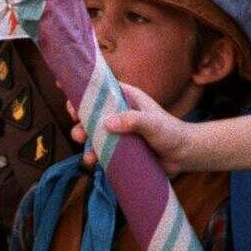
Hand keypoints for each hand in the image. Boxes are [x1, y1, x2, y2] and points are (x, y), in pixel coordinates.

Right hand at [69, 86, 193, 174]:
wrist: (183, 156)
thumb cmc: (170, 132)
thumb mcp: (153, 123)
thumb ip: (133, 120)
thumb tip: (107, 123)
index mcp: (125, 98)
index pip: (99, 89)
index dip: (82, 90)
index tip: (67, 96)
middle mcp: (118, 112)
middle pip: (91, 111)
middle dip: (79, 119)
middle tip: (76, 129)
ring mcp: (117, 131)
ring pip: (93, 132)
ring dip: (84, 139)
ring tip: (84, 148)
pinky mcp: (118, 149)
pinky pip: (100, 150)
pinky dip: (93, 155)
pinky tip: (91, 162)